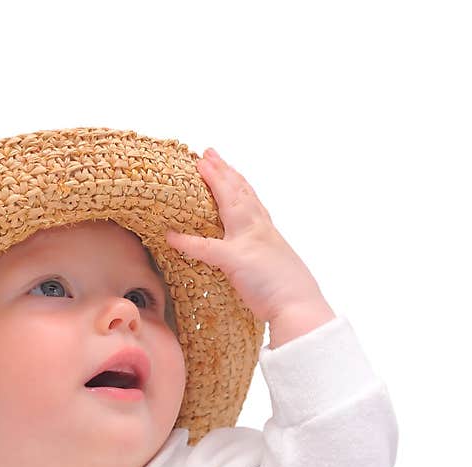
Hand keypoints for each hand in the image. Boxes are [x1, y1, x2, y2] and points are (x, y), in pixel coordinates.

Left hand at [165, 148, 334, 347]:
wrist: (301, 308)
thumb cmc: (291, 296)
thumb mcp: (276, 272)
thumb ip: (262, 263)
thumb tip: (255, 266)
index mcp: (269, 235)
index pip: (252, 202)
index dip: (239, 182)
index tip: (227, 167)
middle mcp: (260, 232)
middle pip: (240, 194)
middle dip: (224, 172)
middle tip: (208, 154)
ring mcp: (248, 242)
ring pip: (229, 204)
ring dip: (214, 182)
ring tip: (199, 165)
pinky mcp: (236, 260)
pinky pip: (206, 248)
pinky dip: (186, 242)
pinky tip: (170, 235)